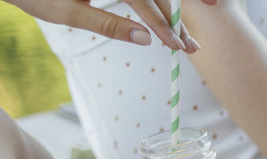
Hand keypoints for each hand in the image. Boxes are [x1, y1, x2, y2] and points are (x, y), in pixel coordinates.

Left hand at [6, 0, 217, 51]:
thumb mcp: (67, 12)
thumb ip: (109, 25)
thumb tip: (145, 39)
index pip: (143, 1)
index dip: (164, 25)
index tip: (178, 47)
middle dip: (177, 17)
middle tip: (194, 46)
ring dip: (177, 3)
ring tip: (199, 20)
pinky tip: (175, 8)